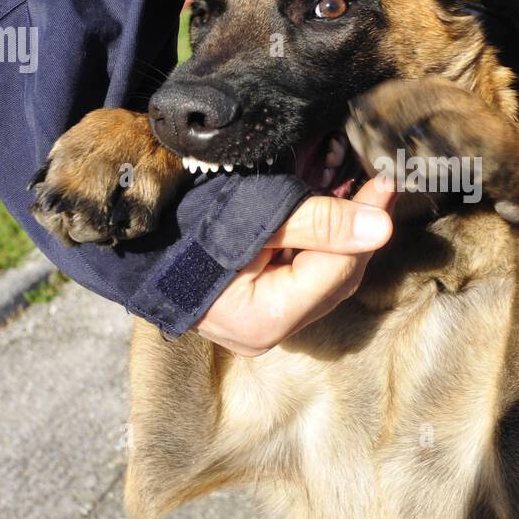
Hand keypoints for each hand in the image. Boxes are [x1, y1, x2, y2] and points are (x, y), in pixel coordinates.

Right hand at [194, 175, 396, 355]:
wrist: (132, 240)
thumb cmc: (184, 225)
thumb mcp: (254, 215)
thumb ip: (318, 222)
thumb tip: (382, 227)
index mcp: (263, 319)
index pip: (337, 271)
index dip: (367, 226)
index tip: (385, 184)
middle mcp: (266, 333)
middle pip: (335, 280)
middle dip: (360, 232)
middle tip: (377, 185)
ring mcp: (262, 326)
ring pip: (324, 280)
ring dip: (344, 236)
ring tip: (359, 193)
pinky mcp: (259, 311)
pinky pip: (305, 279)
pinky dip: (321, 245)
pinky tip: (331, 212)